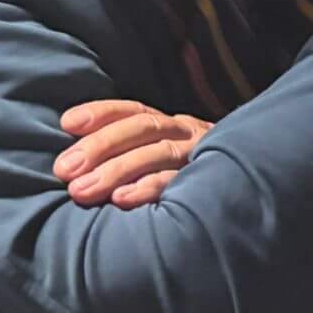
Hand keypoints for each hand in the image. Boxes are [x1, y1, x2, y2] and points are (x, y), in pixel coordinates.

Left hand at [56, 100, 213, 208]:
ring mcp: (199, 156)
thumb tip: (77, 162)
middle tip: (64, 169)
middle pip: (143, 127)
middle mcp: (187, 133)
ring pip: (157, 152)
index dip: (102, 113)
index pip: (135, 111)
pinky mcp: (210, 182)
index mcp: (172, 125)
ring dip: (116, 170)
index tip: (67, 123)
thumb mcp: (163, 157)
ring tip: (80, 190)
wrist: (248, 191)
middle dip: (100, 146)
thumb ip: (131, 154)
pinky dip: (148, 188)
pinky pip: (178, 182)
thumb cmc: (188, 180)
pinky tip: (121, 201)